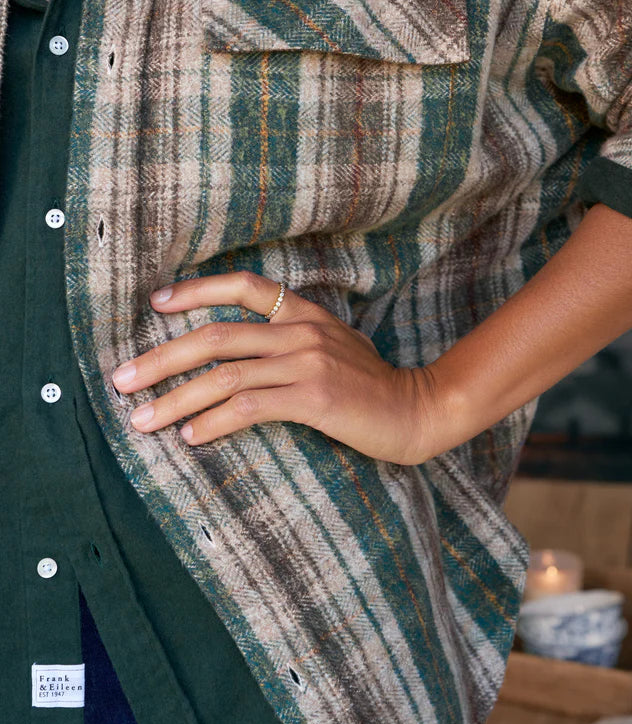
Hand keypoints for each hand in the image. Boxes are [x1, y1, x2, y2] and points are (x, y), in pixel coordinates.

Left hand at [110, 270, 441, 464]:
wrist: (417, 410)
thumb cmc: (369, 384)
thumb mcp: (331, 346)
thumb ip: (290, 339)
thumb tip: (236, 353)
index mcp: (305, 312)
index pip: (243, 286)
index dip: (196, 291)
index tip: (155, 303)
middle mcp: (302, 330)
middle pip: (216, 336)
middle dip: (161, 358)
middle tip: (121, 379)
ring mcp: (308, 362)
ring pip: (224, 376)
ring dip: (175, 399)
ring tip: (141, 420)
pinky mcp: (315, 398)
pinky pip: (250, 407)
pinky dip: (214, 422)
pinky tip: (190, 437)